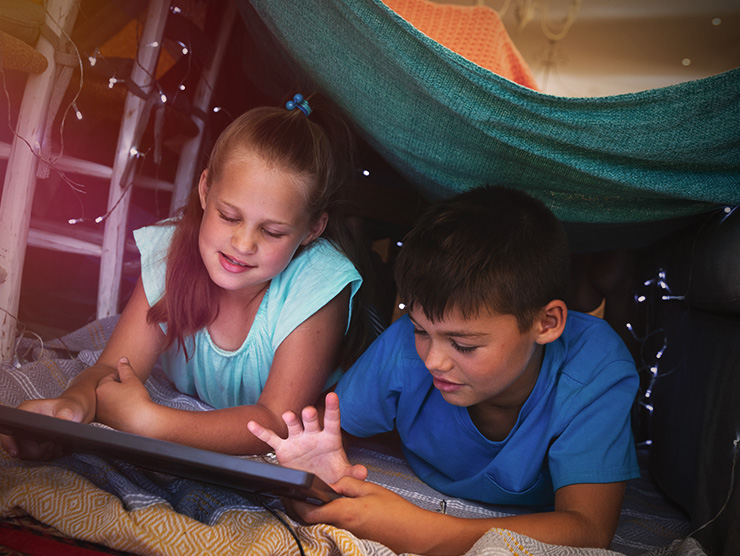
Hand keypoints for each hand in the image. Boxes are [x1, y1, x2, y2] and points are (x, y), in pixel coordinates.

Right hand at [0, 397, 84, 459]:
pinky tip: (59, 447)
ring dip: (45, 453)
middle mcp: (23, 424)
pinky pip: (37, 457)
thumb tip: (62, 421)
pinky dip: (49, 454)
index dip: (9, 443)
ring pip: (29, 454)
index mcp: (26, 411)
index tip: (16, 452)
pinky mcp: (34, 444)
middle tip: (54, 444)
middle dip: (38, 451)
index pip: (9, 430)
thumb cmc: (71, 408)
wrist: (75, 413)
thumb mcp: (70, 409)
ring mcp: (27, 435)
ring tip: (59, 444)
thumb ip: (65, 414)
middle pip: (19, 447)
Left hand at [95, 357, 154, 432]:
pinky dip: (116, 411)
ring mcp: (100, 413)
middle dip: (117, 389)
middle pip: (106, 389)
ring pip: (108, 401)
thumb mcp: (132, 379)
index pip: (109, 377)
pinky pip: (109, 412)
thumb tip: (122, 360)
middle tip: (129, 393)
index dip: (122, 379)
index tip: (129, 385)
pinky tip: (126, 412)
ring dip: (116, 400)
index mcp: (101, 388)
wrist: (142, 421)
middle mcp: (97, 401)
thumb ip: (125, 368)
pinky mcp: (104, 423)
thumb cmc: (137, 401)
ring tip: (129, 403)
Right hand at [247, 392, 366, 484]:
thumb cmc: (330, 473)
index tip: (332, 396)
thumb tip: (362, 472)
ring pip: (292, 424)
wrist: (314, 484)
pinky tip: (252, 424)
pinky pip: (270, 438)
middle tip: (309, 412)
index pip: (333, 420)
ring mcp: (297, 439)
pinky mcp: (283, 448)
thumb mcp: (342, 475)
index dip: (333, 408)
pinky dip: (261, 432)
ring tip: (288, 416)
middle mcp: (312, 434)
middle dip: (309, 415)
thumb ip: (351, 473)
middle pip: (311, 420)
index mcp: (329, 438)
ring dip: (290, 420)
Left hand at [294, 478, 438, 553]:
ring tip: (318, 497)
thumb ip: (348, 484)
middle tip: (298, 494)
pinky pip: (337, 525)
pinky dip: (333, 516)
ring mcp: (348, 534)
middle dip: (304, 508)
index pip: (309, 513)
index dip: (295, 504)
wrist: (412, 532)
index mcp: (344, 512)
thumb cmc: (395, 511)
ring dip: (319, 511)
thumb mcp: (370, 489)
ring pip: (325, 522)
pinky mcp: (355, 537)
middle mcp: (342, 527)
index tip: (289, 494)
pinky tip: (338, 506)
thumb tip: (333, 483)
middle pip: (314, 519)